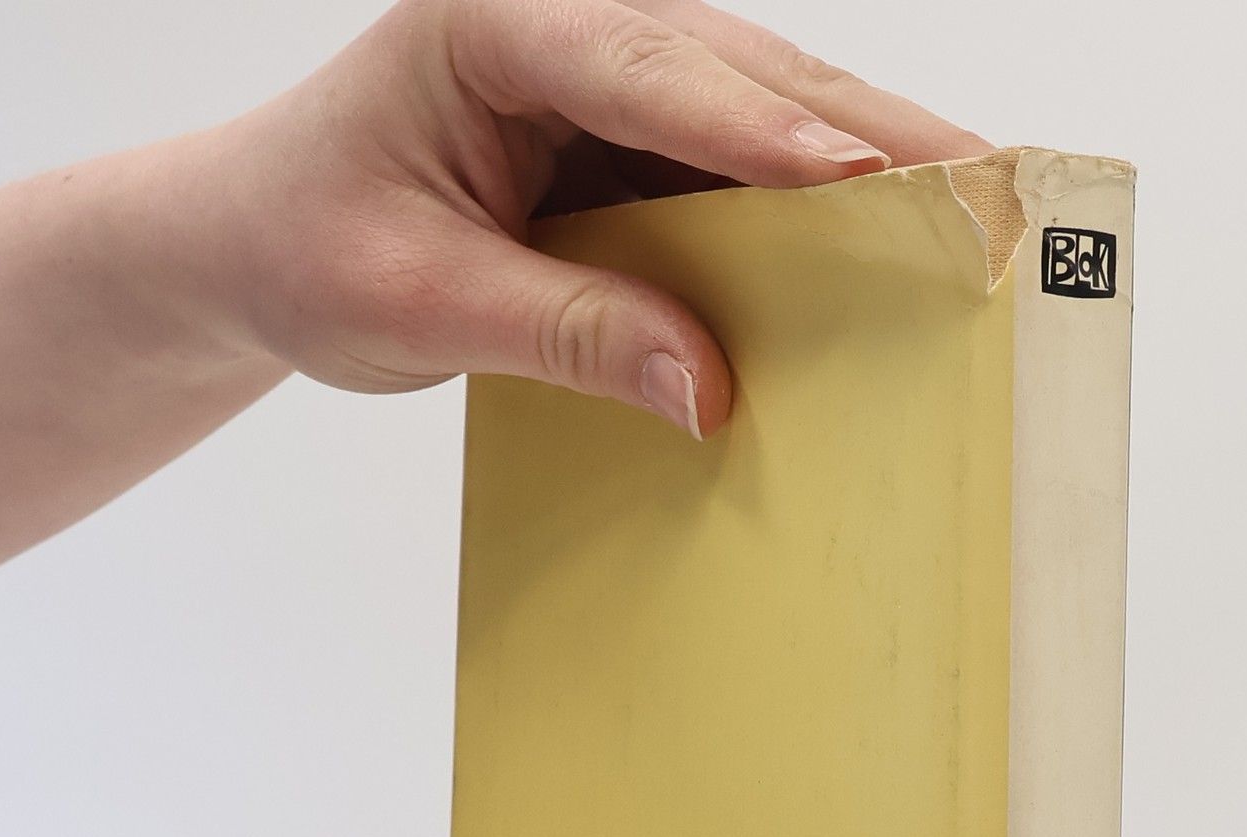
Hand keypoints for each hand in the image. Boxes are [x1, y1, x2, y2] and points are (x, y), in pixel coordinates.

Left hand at [179, 0, 988, 432]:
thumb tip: (711, 389)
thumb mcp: (423, 305)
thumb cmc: (307, 248)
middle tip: (988, 181)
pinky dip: (810, 204)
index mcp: (490, 23)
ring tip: (974, 204)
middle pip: (741, 70)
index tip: (867, 181)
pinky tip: (887, 235)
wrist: (258, 244)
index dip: (765, 132)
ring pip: (760, 107)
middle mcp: (563, 23)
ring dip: (864, 161)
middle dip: (867, 133)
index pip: (649, 70)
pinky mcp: (626, 131)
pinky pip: (736, 162)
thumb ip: (567, 334)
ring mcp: (604, 70)